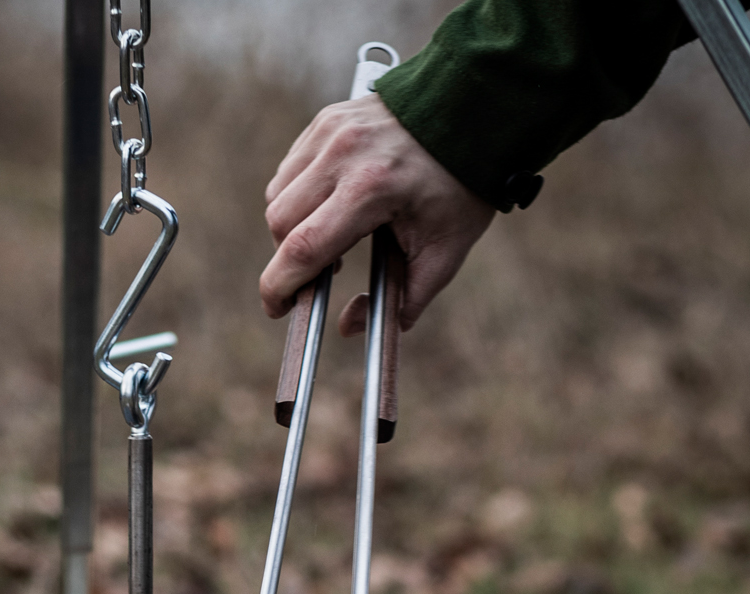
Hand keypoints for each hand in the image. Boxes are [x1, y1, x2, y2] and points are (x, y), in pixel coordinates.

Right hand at [260, 93, 495, 334]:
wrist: (473, 111)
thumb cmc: (461, 186)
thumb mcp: (446, 252)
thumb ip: (402, 301)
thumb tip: (349, 328)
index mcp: (371, 189)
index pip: (302, 248)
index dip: (279, 287)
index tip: (276, 309)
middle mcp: (342, 155)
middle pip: (280, 223)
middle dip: (288, 259)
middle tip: (316, 276)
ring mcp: (330, 132)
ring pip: (278, 195)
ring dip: (290, 228)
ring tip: (330, 238)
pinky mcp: (326, 120)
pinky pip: (290, 170)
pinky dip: (299, 197)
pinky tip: (330, 206)